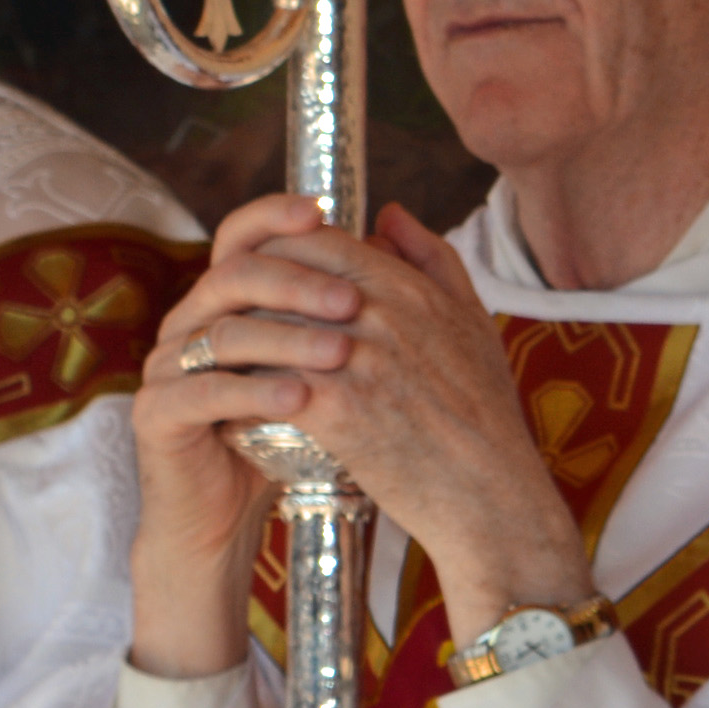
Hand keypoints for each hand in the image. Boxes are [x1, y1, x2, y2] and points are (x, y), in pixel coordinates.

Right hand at [127, 193, 344, 675]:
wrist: (224, 521)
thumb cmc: (282, 442)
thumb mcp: (328, 366)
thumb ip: (358, 297)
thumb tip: (393, 219)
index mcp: (225, 303)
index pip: (239, 237)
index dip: (273, 215)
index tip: (324, 212)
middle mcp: (188, 323)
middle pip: (231, 275)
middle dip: (296, 282)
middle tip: (354, 302)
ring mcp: (165, 367)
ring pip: (220, 330)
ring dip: (285, 337)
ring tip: (342, 354)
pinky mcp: (156, 415)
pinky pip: (200, 391)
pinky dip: (252, 392)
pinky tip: (300, 400)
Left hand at [131, 194, 589, 662]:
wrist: (490, 494)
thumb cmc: (482, 413)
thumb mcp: (471, 321)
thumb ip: (430, 259)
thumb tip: (385, 213)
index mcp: (410, 289)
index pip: (315, 241)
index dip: (272, 255)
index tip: (254, 281)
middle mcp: (383, 315)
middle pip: (280, 277)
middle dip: (242, 294)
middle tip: (223, 319)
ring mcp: (358, 361)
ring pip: (264, 328)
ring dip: (234, 344)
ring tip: (218, 363)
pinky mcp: (338, 410)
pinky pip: (264, 385)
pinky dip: (241, 394)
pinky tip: (229, 409)